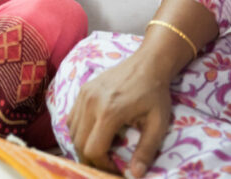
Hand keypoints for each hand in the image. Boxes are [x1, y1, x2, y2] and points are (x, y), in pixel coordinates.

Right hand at [67, 52, 172, 177]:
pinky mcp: (82, 90)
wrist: (148, 63)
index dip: (102, 165)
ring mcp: (84, 95)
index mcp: (109, 112)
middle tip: (107, 164)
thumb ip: (146, 150)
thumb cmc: (155, 94)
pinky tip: (94, 134)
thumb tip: (136, 175)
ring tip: (101, 150)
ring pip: (72, 131)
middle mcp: (91, 103)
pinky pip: (72, 117)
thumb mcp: (157, 124)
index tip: (115, 170)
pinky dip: (79, 131)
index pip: (92, 149)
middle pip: (78, 142)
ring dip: (83, 145)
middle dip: (91, 159)